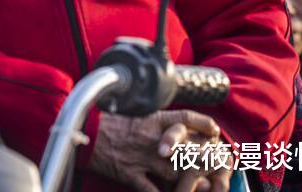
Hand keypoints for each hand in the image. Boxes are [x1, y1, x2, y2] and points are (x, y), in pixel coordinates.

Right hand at [89, 110, 228, 191]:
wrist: (82, 132)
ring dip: (191, 182)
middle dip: (205, 160)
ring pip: (174, 173)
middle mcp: (151, 138)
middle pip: (187, 150)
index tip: (215, 131)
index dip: (202, 124)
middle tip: (219, 167)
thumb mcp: (134, 117)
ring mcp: (141, 157)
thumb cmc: (107, 124)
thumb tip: (175, 133)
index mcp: (151, 120)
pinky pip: (151, 190)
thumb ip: (154, 125)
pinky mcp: (130, 173)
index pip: (184, 118)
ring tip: (206, 188)